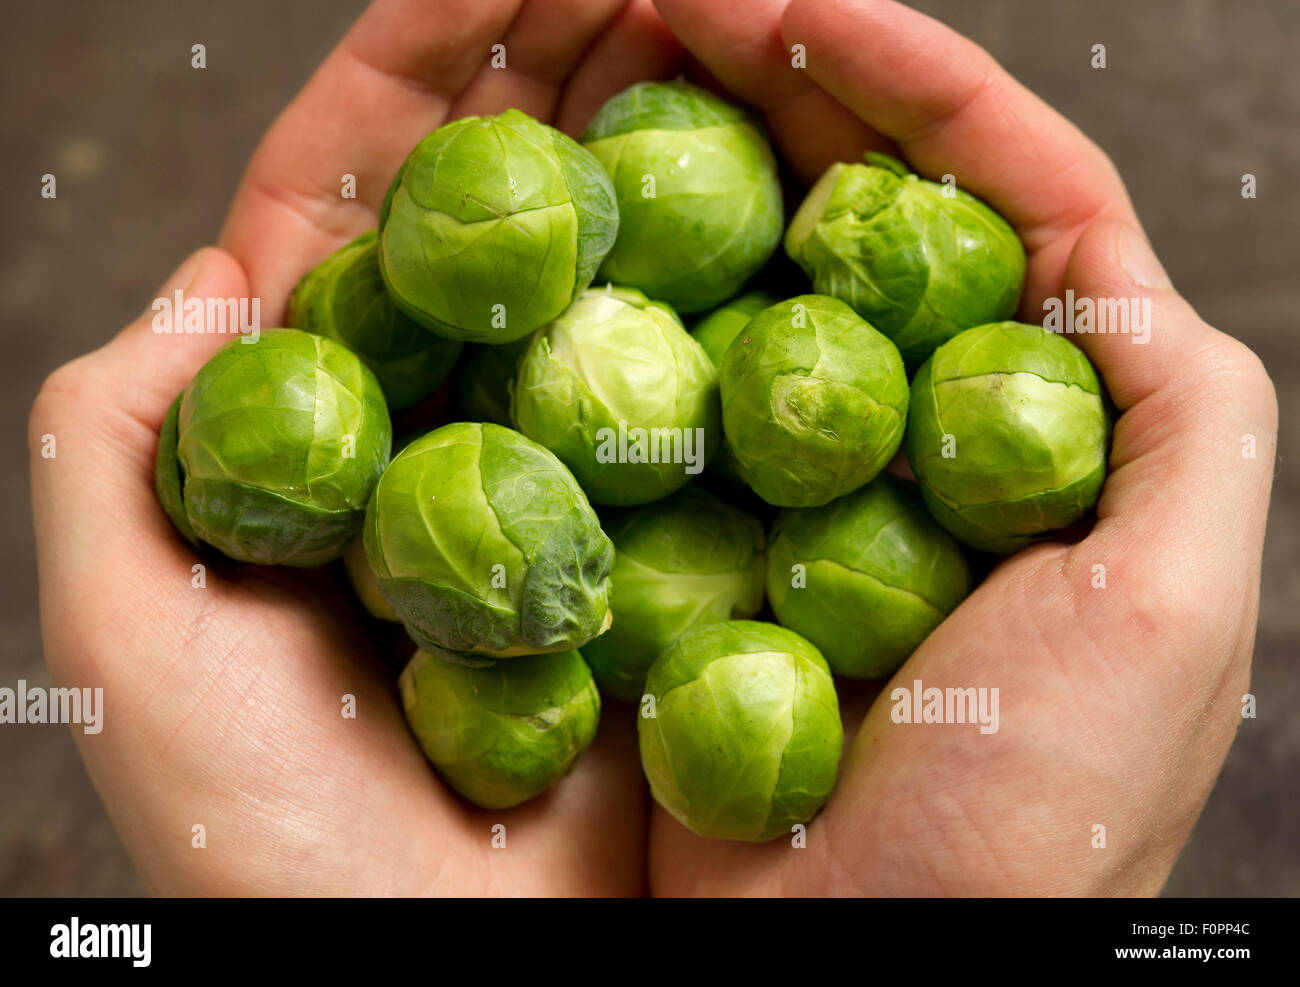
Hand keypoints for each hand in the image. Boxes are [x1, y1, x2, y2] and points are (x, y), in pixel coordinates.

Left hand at [30, 0, 684, 895]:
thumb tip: (207, 282)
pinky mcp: (681, 542)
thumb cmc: (268, 843)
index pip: (361, 193)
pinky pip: (723, 391)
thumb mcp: (131, 637)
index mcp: (322, 421)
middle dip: (569, 65)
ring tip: (735, 29)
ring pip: (630, 271)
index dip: (422, 59)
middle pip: (511, 202)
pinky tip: (805, 205)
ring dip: (673, 144)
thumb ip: (122, 448)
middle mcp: (461, 428)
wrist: (437, 984)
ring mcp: (583, 475)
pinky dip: (761, 291)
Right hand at [644, 0, 1276, 894]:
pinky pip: (667, 400)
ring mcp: (807, 488)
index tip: (808, 7)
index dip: (919, 86)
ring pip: (756, 291)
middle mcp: (927, 443)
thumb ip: (1185, 423)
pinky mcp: (707, 543)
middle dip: (786, 95)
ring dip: (697, 177)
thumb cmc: (1032, 823)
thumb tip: (1115, 276)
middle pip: (868, 224)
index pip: (1005, 205)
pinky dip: (626, 315)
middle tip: (680, 4)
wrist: (859, 970)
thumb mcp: (1171, 612)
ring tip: (613, 77)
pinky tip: (575, 246)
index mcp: (1055, 433)